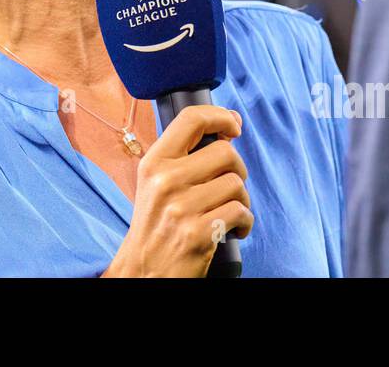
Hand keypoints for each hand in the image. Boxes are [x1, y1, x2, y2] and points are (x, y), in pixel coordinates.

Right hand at [103, 105, 250, 276]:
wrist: (144, 271)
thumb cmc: (156, 225)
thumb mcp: (156, 182)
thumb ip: (183, 155)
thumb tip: (229, 124)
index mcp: (154, 162)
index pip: (191, 119)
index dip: (221, 116)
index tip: (233, 126)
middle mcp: (165, 180)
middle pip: (225, 152)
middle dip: (237, 169)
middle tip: (229, 186)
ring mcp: (181, 207)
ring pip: (236, 184)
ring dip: (242, 199)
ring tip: (229, 211)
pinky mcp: (199, 233)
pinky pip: (241, 212)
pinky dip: (244, 222)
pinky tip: (233, 230)